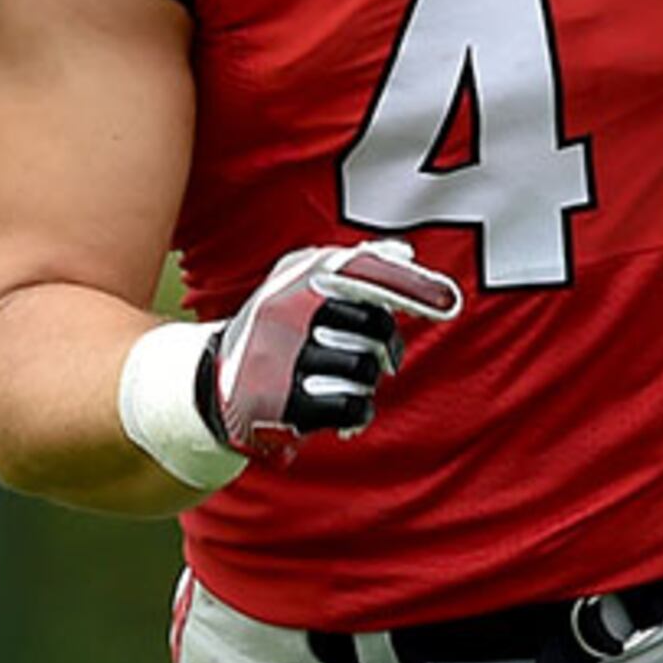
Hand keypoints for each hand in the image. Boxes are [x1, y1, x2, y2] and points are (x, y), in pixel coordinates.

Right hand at [204, 240, 462, 463]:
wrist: (211, 384)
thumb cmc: (274, 329)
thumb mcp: (296, 284)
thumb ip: (352, 265)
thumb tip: (405, 253)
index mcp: (291, 280)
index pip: (361, 271)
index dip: (409, 285)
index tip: (450, 303)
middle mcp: (283, 313)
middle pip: (373, 322)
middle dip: (384, 340)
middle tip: (377, 352)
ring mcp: (281, 359)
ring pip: (365, 365)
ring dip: (365, 377)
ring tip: (342, 379)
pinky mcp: (282, 403)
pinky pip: (352, 403)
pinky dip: (357, 409)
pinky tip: (340, 408)